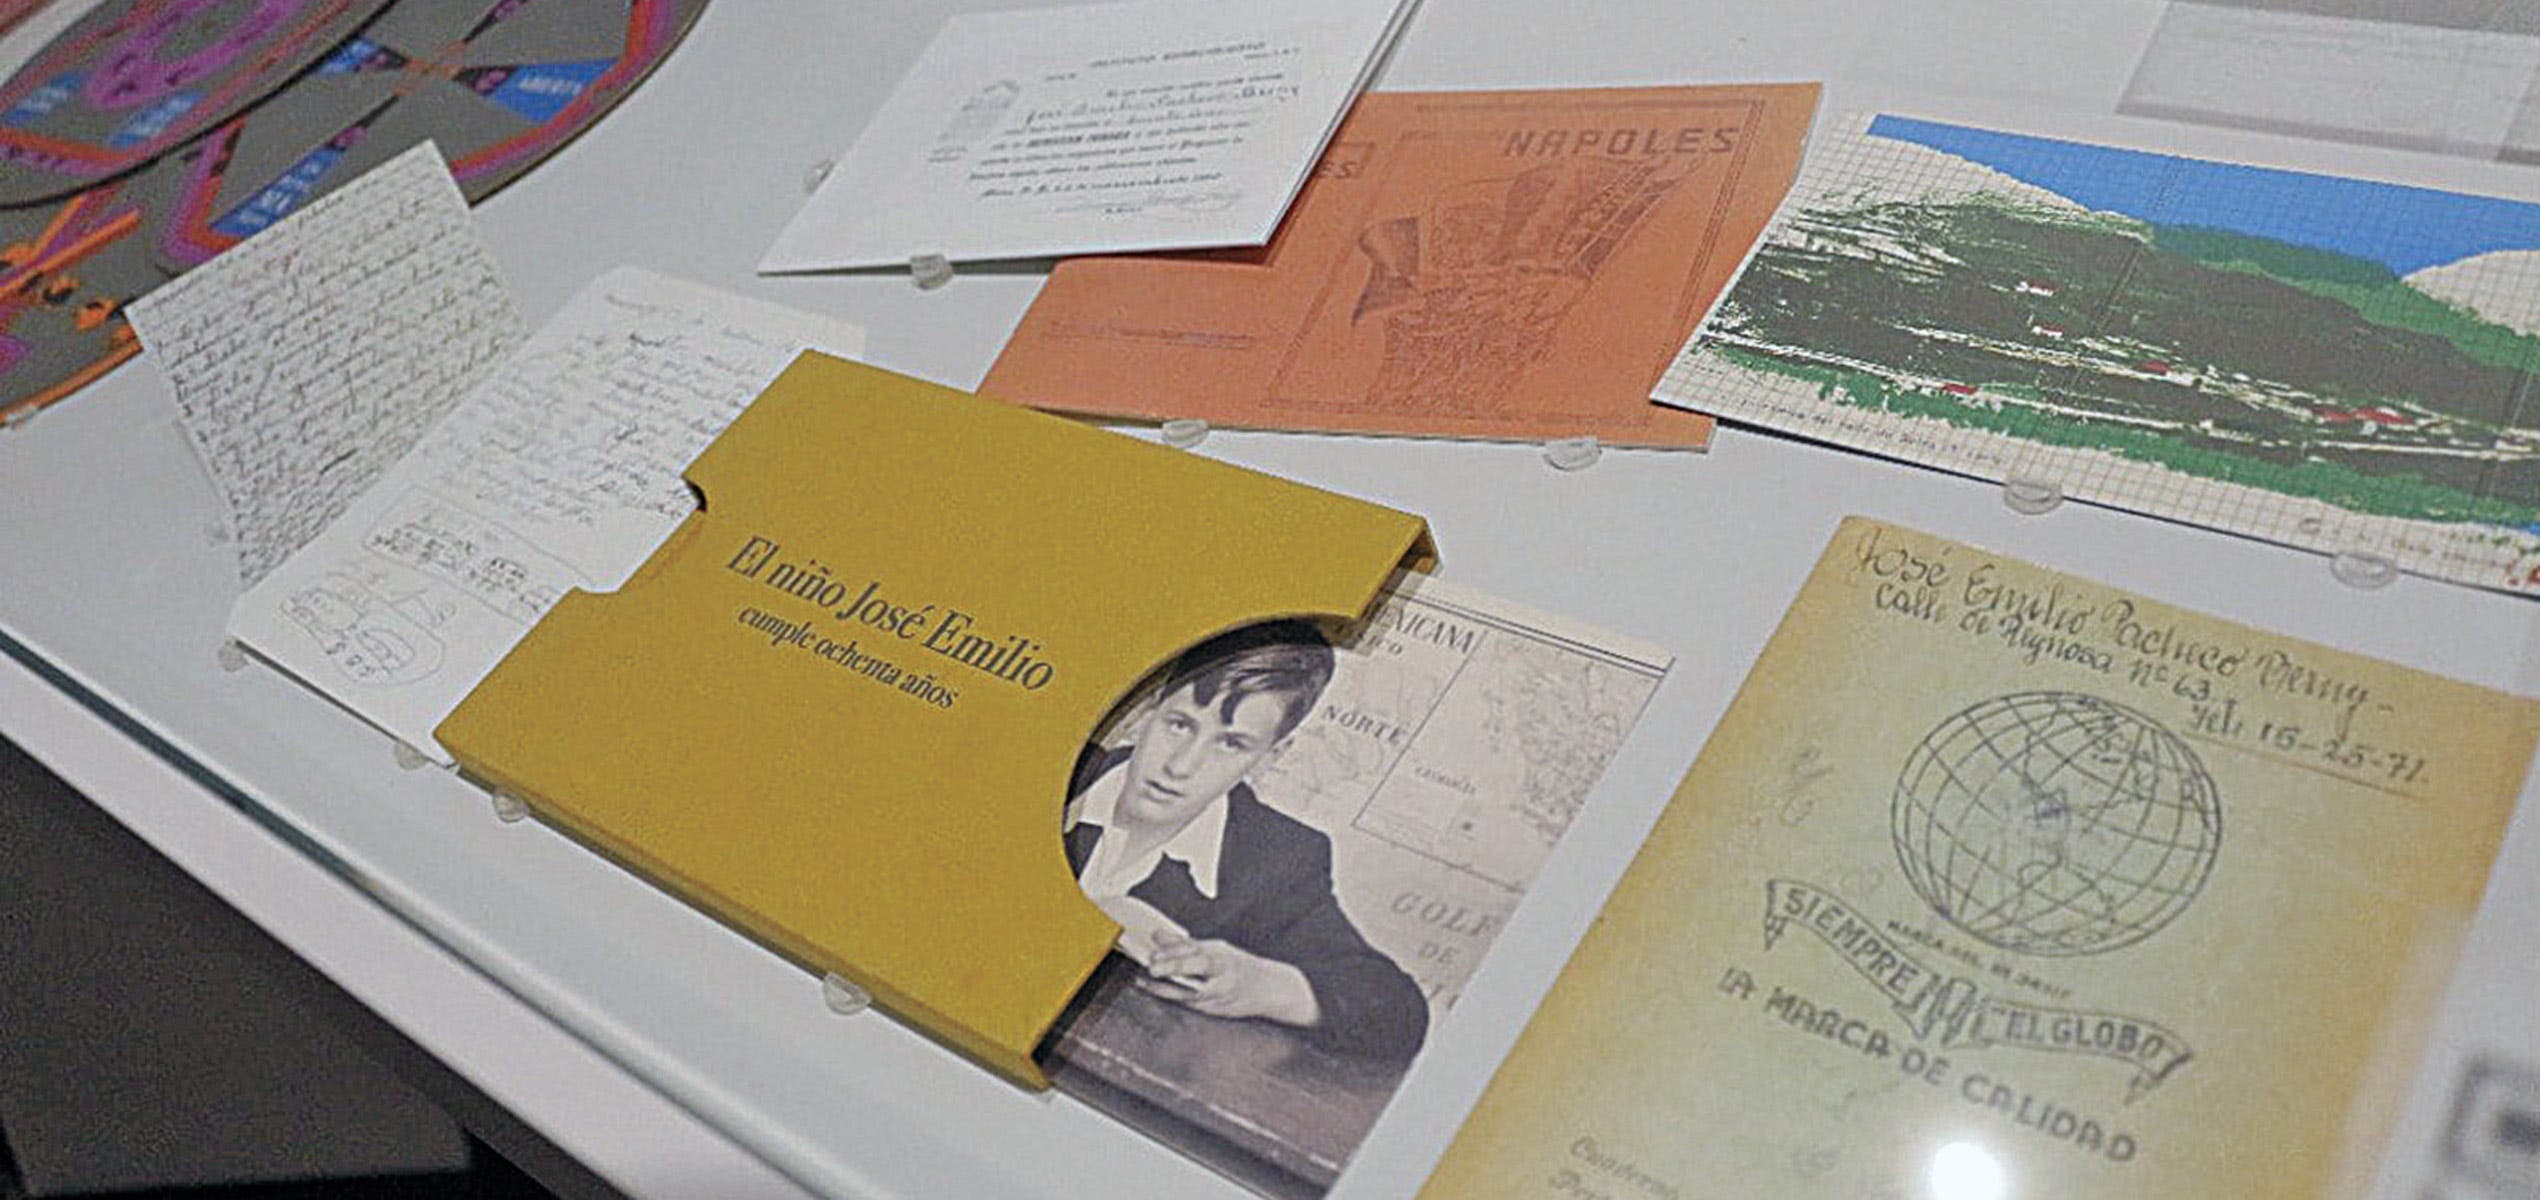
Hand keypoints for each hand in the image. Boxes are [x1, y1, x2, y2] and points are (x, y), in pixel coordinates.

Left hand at [1136, 931, 1322, 1027]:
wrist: (1268, 990)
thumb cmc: (1237, 966)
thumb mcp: (1216, 950)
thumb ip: (1185, 945)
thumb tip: (1158, 936)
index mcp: (1223, 959)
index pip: (1197, 953)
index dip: (1175, 952)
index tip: (1156, 949)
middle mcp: (1220, 978)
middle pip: (1195, 971)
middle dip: (1173, 968)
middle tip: (1152, 968)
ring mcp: (1217, 998)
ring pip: (1186, 993)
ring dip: (1162, 988)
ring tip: (1143, 982)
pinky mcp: (1212, 1012)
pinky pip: (1187, 1003)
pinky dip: (1170, 996)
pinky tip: (1155, 990)